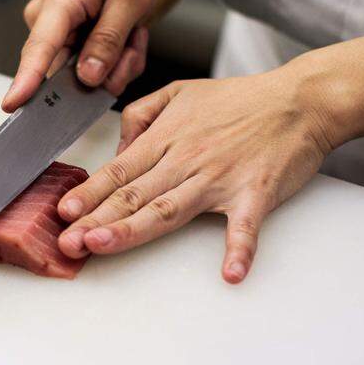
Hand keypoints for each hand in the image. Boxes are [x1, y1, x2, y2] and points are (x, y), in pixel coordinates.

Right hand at [2, 0, 164, 111]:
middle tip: (136, 40)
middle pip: (69, 74)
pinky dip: (117, 57)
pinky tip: (128, 34)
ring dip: (118, 62)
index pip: (38, 50)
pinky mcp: (68, 38)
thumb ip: (109, 39)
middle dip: (111, 68)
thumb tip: (88, 77)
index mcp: (60, 3)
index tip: (12, 105)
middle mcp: (48, 19)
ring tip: (134, 32)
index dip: (25, 81)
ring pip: (85, 75)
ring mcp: (57, 30)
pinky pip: (92, 67)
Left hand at [55, 68, 339, 282]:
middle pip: (134, 194)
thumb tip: (119, 147)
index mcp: (168, 138)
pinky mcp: (255, 193)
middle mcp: (187, 159)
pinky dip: (240, 249)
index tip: (63, 212)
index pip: (119, 170)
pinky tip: (232, 272)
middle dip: (96, 219)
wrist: (300, 100)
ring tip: (105, 245)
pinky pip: (245, 225)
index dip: (89, 193)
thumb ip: (142, 115)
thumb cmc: (243, 99)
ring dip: (135, 228)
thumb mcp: (181, 92)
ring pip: (169, 208)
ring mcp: (220, 178)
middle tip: (67, 241)